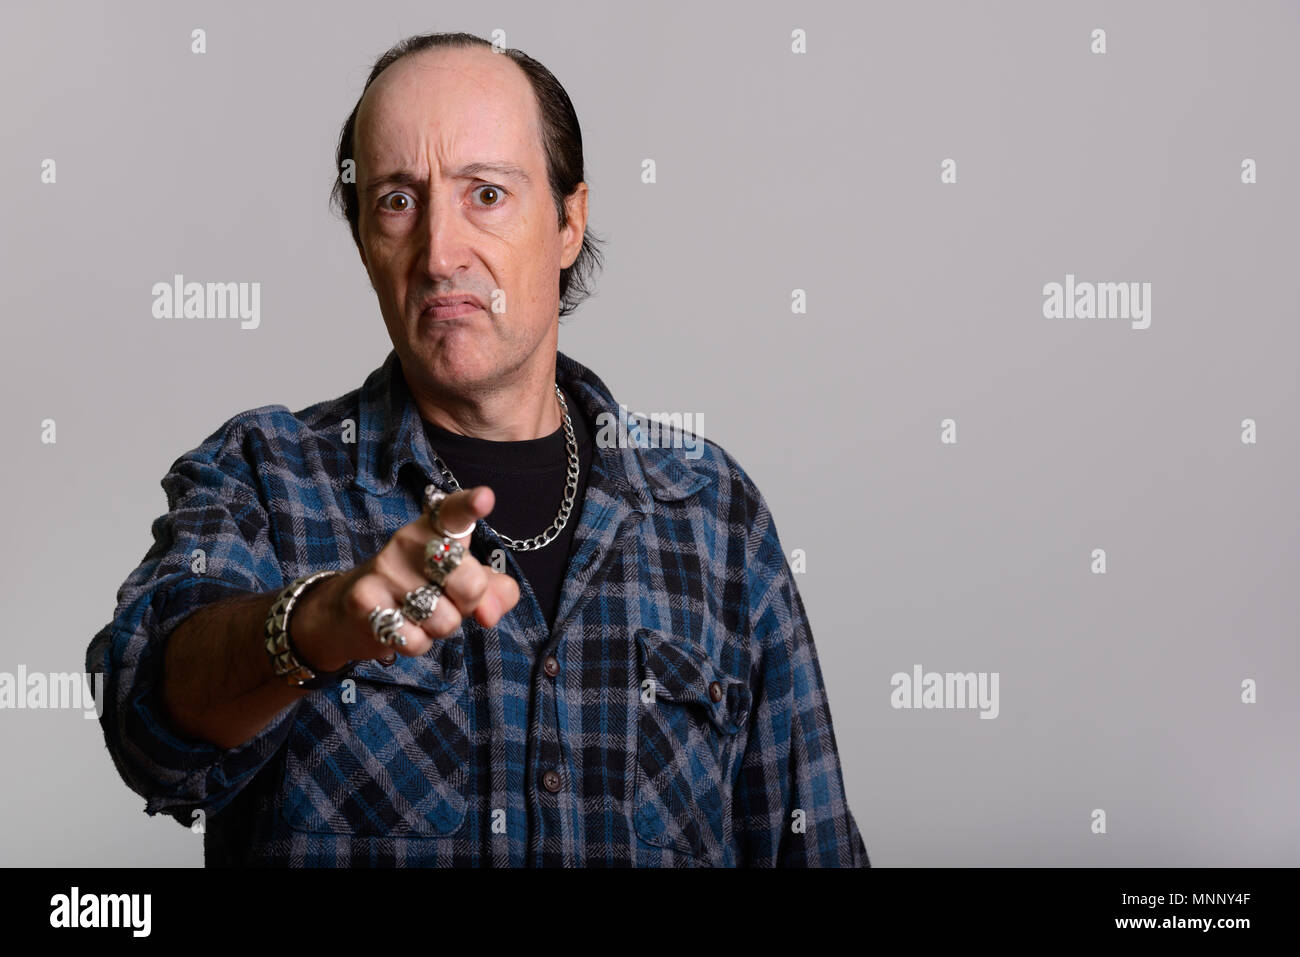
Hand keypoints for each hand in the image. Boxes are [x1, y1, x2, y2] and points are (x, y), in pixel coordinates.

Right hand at [291, 486, 520, 666]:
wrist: (352, 613)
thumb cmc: (420, 590)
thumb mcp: (462, 584)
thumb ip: (494, 592)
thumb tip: (489, 615)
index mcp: (435, 529)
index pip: (454, 513)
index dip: (471, 506)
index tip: (484, 499)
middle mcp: (409, 542)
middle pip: (470, 583)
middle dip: (469, 604)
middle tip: (448, 598)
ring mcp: (385, 570)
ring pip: (446, 620)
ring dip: (440, 628)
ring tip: (419, 613)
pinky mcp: (365, 601)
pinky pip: (417, 641)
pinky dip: (417, 643)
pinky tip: (400, 628)